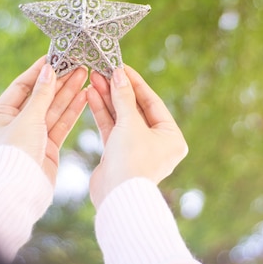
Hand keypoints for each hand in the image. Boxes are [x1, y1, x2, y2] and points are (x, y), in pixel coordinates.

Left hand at [0, 56, 87, 183]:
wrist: (21, 189)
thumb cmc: (17, 152)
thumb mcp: (28, 118)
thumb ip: (42, 94)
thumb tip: (48, 69)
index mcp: (0, 114)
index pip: (22, 86)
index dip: (40, 72)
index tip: (56, 57)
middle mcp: (15, 124)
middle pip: (40, 97)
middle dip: (59, 81)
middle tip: (77, 64)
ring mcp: (32, 136)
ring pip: (53, 110)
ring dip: (68, 93)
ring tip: (85, 75)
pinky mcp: (47, 147)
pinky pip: (60, 124)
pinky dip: (72, 111)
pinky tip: (84, 96)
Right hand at [87, 66, 187, 207]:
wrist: (116, 196)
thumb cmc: (132, 161)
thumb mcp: (130, 124)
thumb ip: (124, 97)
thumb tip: (119, 74)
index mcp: (171, 137)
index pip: (152, 102)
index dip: (135, 83)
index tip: (121, 66)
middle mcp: (157, 143)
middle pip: (136, 109)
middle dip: (118, 90)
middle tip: (103, 71)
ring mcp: (137, 149)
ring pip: (122, 118)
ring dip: (108, 99)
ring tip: (94, 79)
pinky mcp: (119, 155)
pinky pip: (112, 129)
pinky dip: (103, 114)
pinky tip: (91, 95)